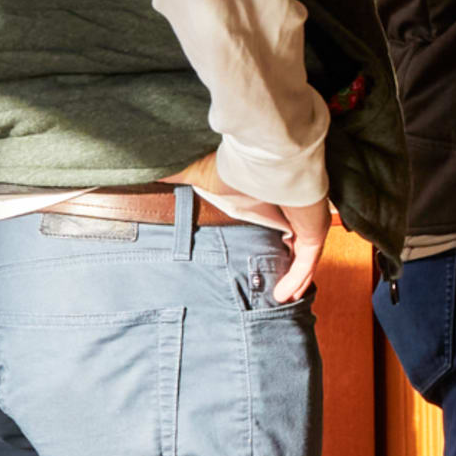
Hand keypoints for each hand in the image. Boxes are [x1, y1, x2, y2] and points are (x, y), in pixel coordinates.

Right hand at [168, 151, 328, 304]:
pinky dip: (296, 279)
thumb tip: (142, 175)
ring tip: (280, 298)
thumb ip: (174, 177)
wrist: (266, 157)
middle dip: (285, 265)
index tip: (255, 260)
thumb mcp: (200, 178)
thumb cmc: (234, 166)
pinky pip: (306, 262)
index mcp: (269, 197)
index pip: (273, 222)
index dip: (269, 241)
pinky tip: (283, 296)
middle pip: (292, 242)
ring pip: (301, 257)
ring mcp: (305, 220)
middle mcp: (291, 209)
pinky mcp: (313, 230)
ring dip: (292, 279)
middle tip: (273, 288)